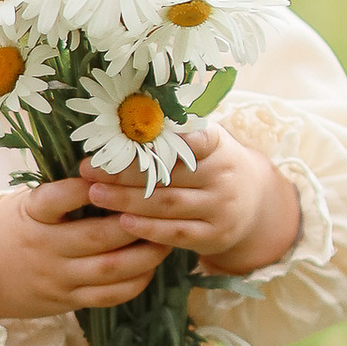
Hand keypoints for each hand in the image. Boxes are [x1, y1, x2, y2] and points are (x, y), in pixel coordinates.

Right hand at [0, 174, 179, 321]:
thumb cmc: (8, 230)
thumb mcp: (25, 203)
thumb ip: (60, 193)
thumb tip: (108, 171)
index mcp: (31, 215)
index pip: (58, 198)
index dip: (88, 188)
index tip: (115, 176)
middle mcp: (45, 247)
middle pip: (98, 236)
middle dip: (136, 224)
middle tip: (163, 210)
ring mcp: (57, 277)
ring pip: (110, 269)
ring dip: (145, 255)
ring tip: (166, 240)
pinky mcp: (66, 301)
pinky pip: (107, 296)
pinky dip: (134, 283)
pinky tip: (149, 270)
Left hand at [81, 121, 299, 277]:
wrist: (257, 205)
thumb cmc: (214, 166)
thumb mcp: (209, 143)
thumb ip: (178, 131)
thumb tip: (130, 109)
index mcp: (219, 145)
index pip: (195, 137)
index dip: (163, 136)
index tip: (128, 133)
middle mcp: (224, 175)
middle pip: (169, 173)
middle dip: (124, 171)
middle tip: (89, 169)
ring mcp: (221, 208)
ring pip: (168, 204)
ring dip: (127, 200)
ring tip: (95, 194)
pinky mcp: (215, 236)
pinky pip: (176, 233)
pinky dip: (147, 229)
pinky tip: (121, 222)